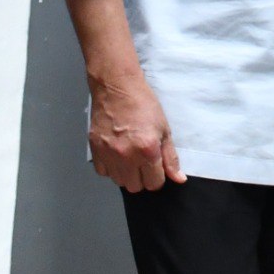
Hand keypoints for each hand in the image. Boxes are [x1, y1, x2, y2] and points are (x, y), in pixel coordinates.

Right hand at [89, 75, 184, 192]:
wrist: (117, 87)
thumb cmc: (142, 103)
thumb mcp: (164, 129)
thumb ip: (171, 157)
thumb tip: (179, 179)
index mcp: (147, 150)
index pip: (154, 183)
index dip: (158, 176)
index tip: (156, 166)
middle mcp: (127, 155)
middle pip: (136, 187)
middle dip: (142, 177)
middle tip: (143, 160)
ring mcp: (109, 154)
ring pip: (119, 182)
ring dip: (126, 174)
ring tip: (129, 156)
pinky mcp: (95, 150)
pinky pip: (103, 172)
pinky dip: (111, 167)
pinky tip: (116, 153)